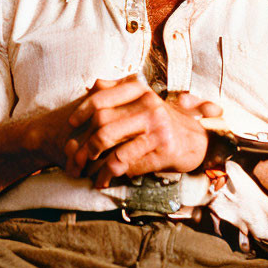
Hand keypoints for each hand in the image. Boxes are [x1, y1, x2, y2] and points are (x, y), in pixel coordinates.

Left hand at [64, 75, 221, 187]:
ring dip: (91, 159)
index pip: (101, 96)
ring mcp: (155, 125)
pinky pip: (123, 161)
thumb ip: (119, 92)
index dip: (81, 111)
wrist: (197, 141)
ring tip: (85, 170)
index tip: (71, 125)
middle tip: (74, 158)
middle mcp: (148, 103)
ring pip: (108, 140)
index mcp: (140, 90)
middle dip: (82, 142)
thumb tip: (92, 87)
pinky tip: (103, 181)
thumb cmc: (163, 122)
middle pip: (101, 120)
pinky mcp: (160, 147)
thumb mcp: (143, 102)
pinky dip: (108, 173)